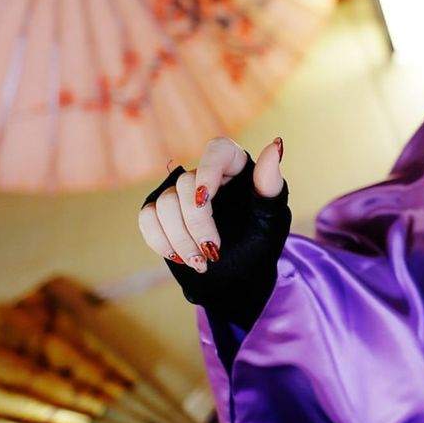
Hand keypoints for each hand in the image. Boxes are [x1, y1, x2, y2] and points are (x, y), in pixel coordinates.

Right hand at [137, 137, 285, 271]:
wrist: (237, 278)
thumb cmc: (259, 243)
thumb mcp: (272, 217)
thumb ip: (271, 183)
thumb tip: (276, 144)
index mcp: (236, 167)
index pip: (217, 150)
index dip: (206, 171)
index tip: (205, 201)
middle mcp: (205, 175)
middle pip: (185, 184)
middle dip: (196, 223)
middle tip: (212, 252)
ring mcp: (180, 194)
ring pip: (164, 203)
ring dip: (180, 238)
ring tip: (200, 261)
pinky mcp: (160, 213)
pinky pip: (147, 217)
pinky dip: (160, 240)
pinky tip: (180, 257)